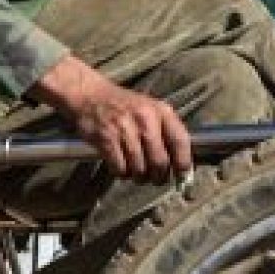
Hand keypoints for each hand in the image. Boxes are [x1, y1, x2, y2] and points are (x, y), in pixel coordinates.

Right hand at [32, 55, 191, 179]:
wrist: (90, 95)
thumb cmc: (125, 106)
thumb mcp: (151, 109)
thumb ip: (167, 132)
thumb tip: (182, 165)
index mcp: (161, 111)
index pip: (180, 141)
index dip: (184, 163)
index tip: (183, 176)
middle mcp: (145, 118)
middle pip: (160, 162)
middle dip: (159, 177)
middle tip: (155, 179)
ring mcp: (124, 128)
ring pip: (140, 169)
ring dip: (139, 177)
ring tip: (137, 172)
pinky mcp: (106, 139)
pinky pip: (120, 169)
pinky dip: (122, 173)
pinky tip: (121, 166)